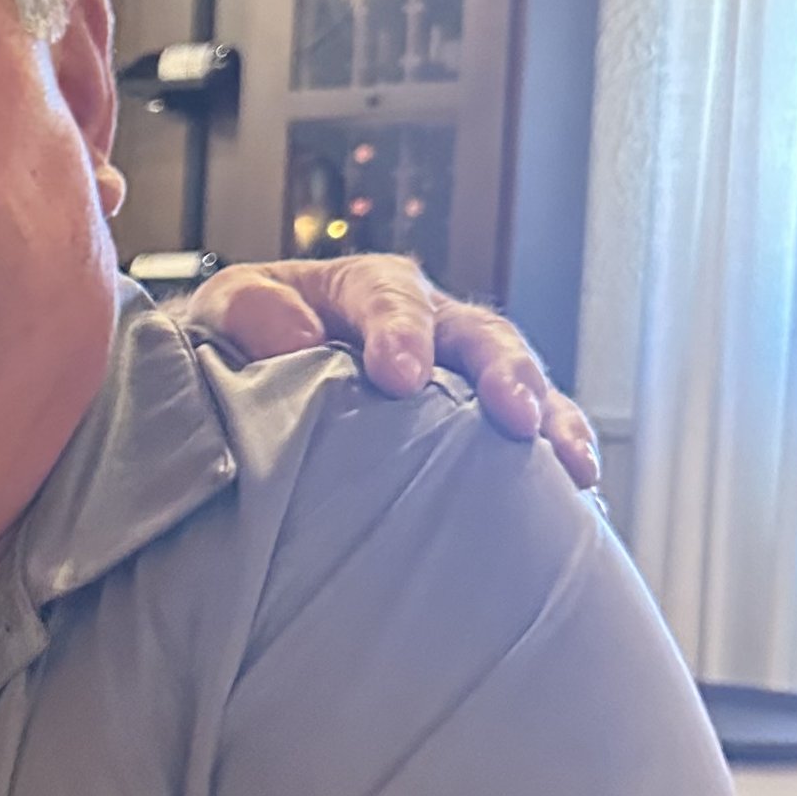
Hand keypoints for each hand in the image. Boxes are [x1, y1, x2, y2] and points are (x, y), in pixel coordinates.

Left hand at [180, 254, 599, 488]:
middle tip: (513, 417)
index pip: (389, 296)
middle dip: (502, 373)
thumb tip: (292, 335)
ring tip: (571, 467)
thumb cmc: (232, 347)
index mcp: (361, 291)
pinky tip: (577, 505)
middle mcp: (425, 325)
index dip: (401, 331)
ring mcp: (457, 377)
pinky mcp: (471, 430)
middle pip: (479, 336)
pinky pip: (523, 442)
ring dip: (550, 421)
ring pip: (519, 386)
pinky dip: (551, 466)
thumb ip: (246, 309)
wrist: (236, 386)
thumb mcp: (219, 316)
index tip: (399, 376)